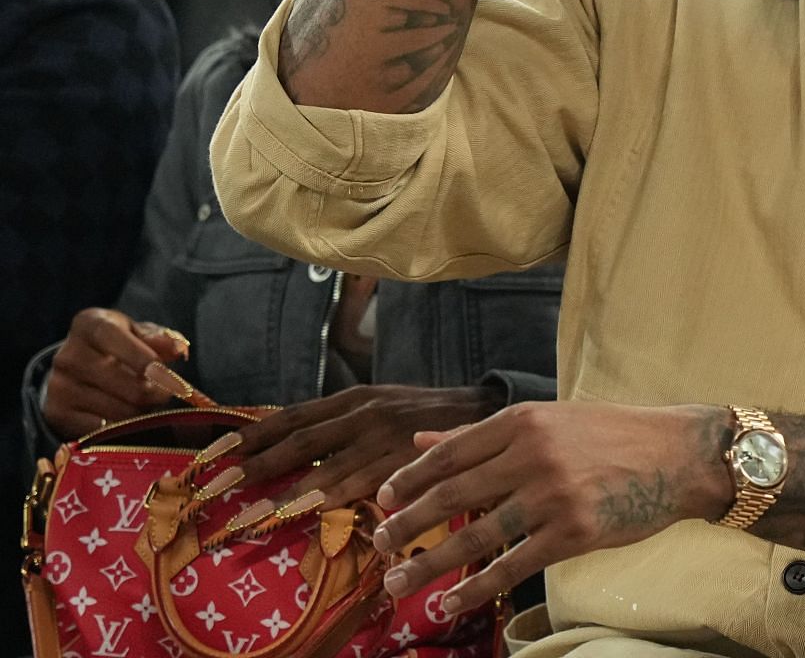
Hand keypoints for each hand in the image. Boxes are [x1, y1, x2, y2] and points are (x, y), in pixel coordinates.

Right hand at [44, 309, 189, 438]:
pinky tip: (126, 418)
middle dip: (156, 394)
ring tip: (144, 404)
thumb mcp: (138, 333)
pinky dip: (122, 429)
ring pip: (120, 412)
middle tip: (165, 394)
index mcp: (89, 325)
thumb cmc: (119, 346)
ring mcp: (59, 386)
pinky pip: (103, 431)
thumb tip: (178, 349)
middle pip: (127, 385)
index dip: (142, 358)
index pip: (113, 338)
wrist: (78, 368)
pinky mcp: (56, 413)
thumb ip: (161, 339)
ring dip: (142, 413)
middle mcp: (68, 355)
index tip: (165, 375)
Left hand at [202, 383, 507, 517]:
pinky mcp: (405, 462)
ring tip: (247, 516)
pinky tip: (304, 514)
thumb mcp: (378, 405)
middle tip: (213, 488)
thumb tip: (287, 444)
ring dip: (282, 495)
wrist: (483, 409)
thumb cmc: (423, 415)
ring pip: (324, 468)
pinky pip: (360, 486)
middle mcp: (363, 413)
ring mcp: (384, 439)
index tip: (211, 456)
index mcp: (352, 398)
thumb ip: (339, 423)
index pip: (290, 417)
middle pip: (298, 442)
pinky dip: (328, 500)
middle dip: (253, 465)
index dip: (250, 436)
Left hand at [369, 401, 731, 611]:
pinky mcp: (573, 532)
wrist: (679, 454)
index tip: (384, 498)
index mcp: (525, 420)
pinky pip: (512, 565)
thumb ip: (486, 433)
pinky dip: (475, 587)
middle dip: (407, 523)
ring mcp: (552, 495)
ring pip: (475, 535)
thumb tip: (423, 440)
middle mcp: (533, 454)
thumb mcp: (550, 419)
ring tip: (397, 581)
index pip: (451, 452)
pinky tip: (450, 601)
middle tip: (377, 545)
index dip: (411, 477)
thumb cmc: (615, 434)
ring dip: (429, 562)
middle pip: (453, 494)